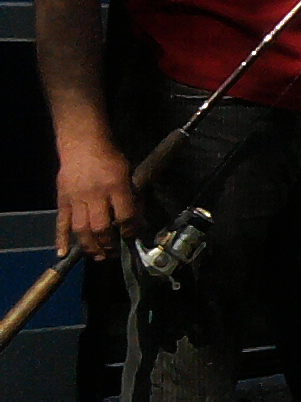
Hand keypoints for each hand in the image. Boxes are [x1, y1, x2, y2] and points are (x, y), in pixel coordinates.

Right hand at [55, 139, 136, 260]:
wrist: (83, 144)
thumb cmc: (110, 158)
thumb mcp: (129, 173)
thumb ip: (132, 197)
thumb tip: (138, 220)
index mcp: (115, 186)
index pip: (124, 215)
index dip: (129, 229)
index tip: (131, 235)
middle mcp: (95, 194)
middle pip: (101, 227)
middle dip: (109, 244)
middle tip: (114, 252)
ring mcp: (76, 199)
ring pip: (81, 229)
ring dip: (90, 247)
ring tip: (98, 256)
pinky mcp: (62, 200)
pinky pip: (61, 223)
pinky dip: (61, 239)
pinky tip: (63, 254)